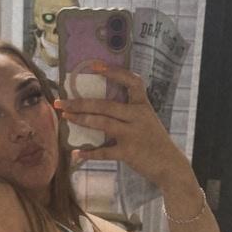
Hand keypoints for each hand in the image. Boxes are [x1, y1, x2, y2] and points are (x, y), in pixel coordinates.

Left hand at [55, 63, 186, 185]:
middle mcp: (138, 116)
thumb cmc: (154, 142)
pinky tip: (76, 153)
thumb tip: (99, 106)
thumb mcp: (147, 120)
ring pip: (102, 123)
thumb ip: (129, 112)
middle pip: (105, 105)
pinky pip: (104, 152)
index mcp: (143, 105)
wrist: (170, 165)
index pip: (132, 81)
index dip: (115, 72)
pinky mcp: (129, 152)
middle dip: (80, 103)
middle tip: (61, 102)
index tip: (95, 66)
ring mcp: (133, 134)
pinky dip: (89, 153)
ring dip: (81, 120)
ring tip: (65, 117)